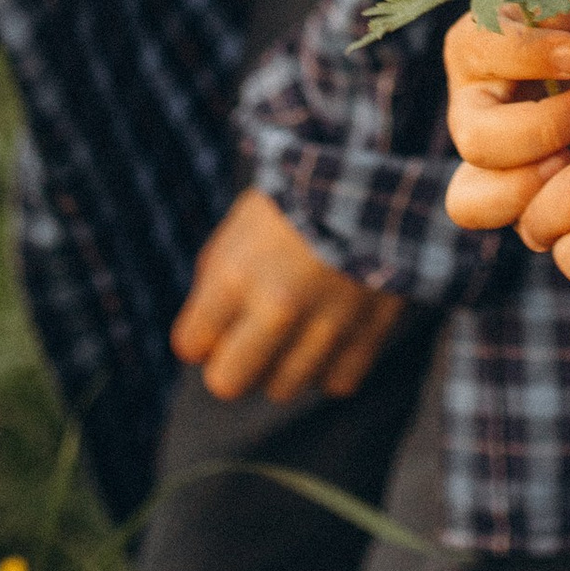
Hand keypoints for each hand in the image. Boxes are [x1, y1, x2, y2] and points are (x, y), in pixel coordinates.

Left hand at [171, 186, 411, 403]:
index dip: (200, 334)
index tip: (214, 324)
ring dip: (283, 364)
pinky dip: (329, 364)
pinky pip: (332, 382)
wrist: (380, 182)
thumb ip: (216, 279)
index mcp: (236, 275)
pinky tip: (330, 332)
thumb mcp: (241, 223)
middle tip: (247, 339)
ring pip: (281, 388)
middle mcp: (277, 310)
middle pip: (227, 384)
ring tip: (296, 328)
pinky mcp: (366, 337)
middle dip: (231, 364)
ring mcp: (325, 329)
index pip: (190, 345)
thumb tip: (206, 332)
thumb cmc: (301, 198)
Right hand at [441, 0, 569, 233]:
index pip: (482, 50)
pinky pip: (514, 224)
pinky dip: (548, 218)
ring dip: (527, 189)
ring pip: (473, 198)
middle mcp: (474, 104)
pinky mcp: (524, 194)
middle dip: (539, 130)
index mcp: (479, 44)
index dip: (525, 55)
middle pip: (476, 137)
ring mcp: (495, 158)